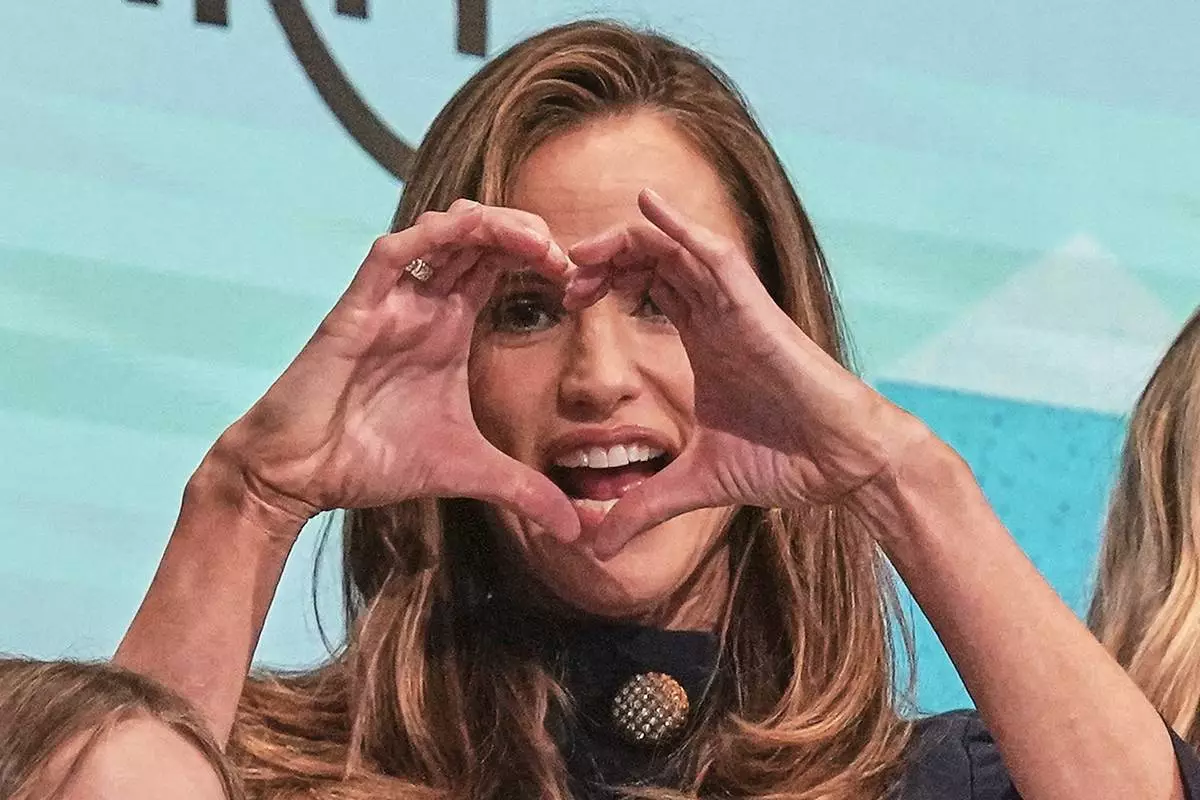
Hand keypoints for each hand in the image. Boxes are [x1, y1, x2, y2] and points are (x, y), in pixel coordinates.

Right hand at [207, 200, 580, 540]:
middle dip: (530, 234)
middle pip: (482, 236)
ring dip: (494, 224)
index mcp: (449, 326)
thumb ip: (524, 492)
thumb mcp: (468, 472)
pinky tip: (476, 234)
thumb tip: (576, 532)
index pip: (501, 266)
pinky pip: (395, 251)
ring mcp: (391, 299)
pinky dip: (436, 235)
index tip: (584, 285)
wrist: (299, 476)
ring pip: (445, 229)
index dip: (543, 261)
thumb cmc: (370, 461)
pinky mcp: (357, 306)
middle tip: (571, 258)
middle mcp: (424, 303)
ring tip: (538, 247)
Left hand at [566, 189, 915, 556]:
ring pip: (677, 248)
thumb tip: (594, 547)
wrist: (844, 466)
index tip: (564, 299)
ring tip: (582, 251)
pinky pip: (717, 256)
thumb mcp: (693, 485)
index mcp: (703, 340)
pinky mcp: (758, 311)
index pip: (645, 288)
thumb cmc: (783, 462)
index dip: (602, 283)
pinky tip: (647, 204)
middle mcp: (717, 315)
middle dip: (602, 260)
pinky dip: (683, 227)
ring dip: (627, 242)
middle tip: (562, 279)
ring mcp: (738, 308)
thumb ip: (643, 506)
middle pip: (652, 260)